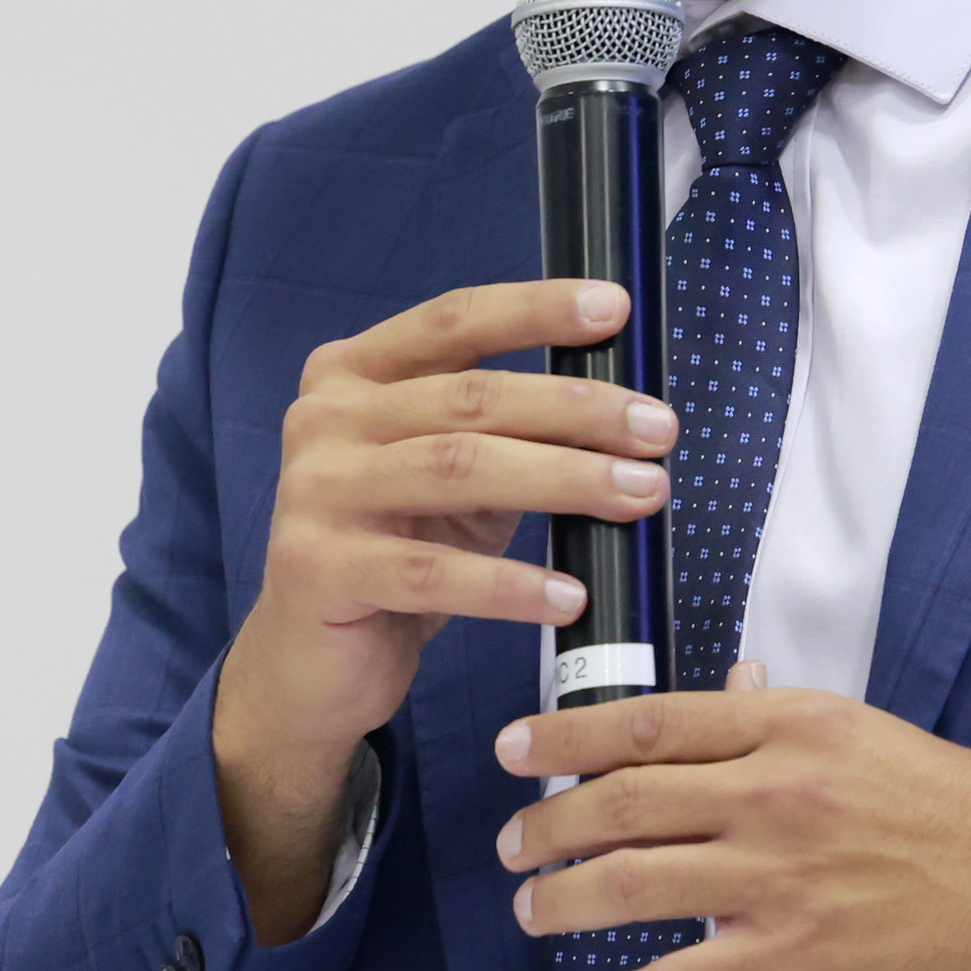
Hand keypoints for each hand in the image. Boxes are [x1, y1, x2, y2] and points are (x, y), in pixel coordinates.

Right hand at [214, 279, 676, 942]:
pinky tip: (568, 595)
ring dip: (564, 479)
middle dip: (577, 408)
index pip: (454, 322)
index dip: (536, 309)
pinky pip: (434, 573)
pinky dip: (510, 583)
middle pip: (470, 397)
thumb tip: (626, 411)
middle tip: (658, 430)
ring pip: (458, 468)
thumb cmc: (400, 551)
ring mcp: (317, 492)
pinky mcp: (320, 569)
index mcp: (353, 373)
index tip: (615, 308)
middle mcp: (326, 419)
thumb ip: (509, 432)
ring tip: (641, 494)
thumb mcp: (454, 477)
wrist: (311, 661)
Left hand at [490, 685, 970, 970]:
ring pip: (630, 884)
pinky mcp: (799, 958)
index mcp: (795, 726)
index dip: (564, 739)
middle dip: (545, 828)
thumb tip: (731, 684)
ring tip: (538, 915)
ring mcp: (784, 877)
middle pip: (620, 800)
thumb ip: (787, 721)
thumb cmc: (968, 815)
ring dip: (563, 904)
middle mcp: (778, 791)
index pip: (649, 722)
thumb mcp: (872, 739)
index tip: (517, 753)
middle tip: (514, 850)